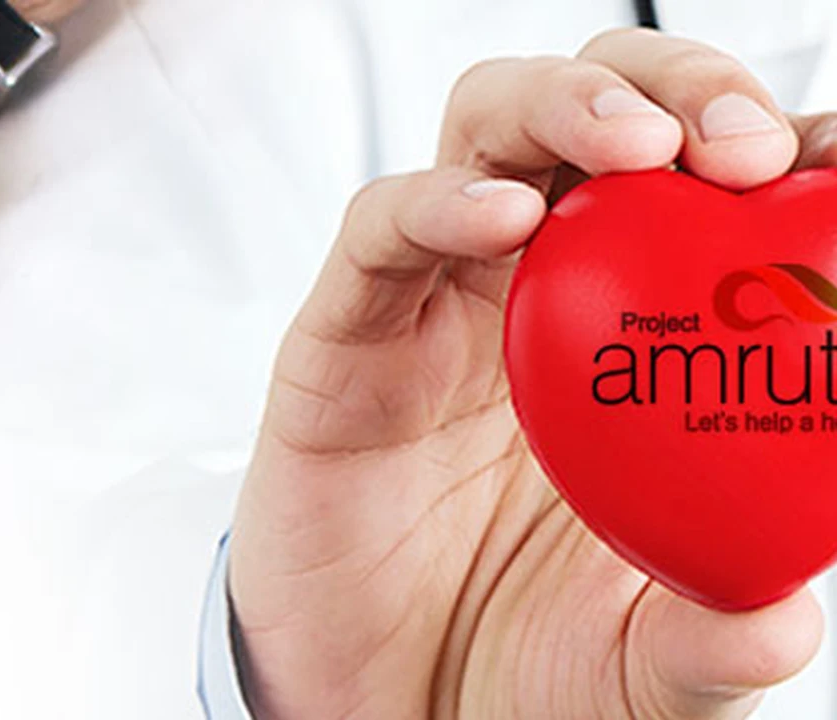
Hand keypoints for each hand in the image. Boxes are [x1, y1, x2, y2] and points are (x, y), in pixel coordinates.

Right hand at [230, 28, 833, 719]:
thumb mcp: (642, 671)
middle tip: (741, 147)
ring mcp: (436, 304)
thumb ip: (713, 645)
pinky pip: (377, 231)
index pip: (702, 197)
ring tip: (636, 147)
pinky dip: (435, 203)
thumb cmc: (509, 661)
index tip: (834, 159)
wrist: (377, 705)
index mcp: (626, 345)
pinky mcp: (341, 334)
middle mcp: (533, 295)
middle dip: (676, 90)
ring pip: (486, 128)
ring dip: (566, 104)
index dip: (773, 149)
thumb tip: (789, 615)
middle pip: (598, 117)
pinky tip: (501, 218)